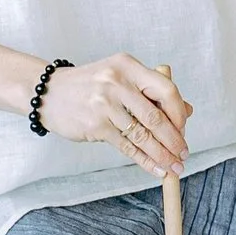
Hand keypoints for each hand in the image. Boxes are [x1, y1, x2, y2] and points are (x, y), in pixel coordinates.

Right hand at [38, 54, 188, 172]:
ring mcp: (104, 104)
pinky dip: (144, 160)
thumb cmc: (89, 87)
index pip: (166, 89)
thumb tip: (186, 112)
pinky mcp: (95, 125)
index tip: (183, 129)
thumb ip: (151, 93)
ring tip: (174, 166)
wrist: (49, 93)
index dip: (179, 113)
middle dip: (174, 139)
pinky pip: (126, 147)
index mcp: (128, 66)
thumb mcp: (120, 79)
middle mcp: (117, 82)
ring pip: (142, 135)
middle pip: (156, 116)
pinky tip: (155, 168)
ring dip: (162, 155)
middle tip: (183, 153)